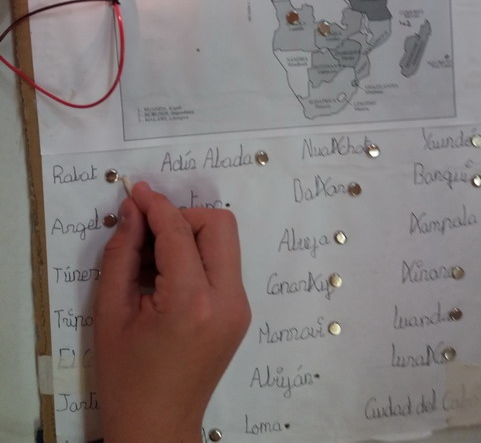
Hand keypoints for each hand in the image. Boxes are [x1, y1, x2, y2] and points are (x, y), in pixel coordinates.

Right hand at [94, 182, 250, 442]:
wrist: (157, 426)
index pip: (179, 231)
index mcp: (191, 302)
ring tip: (153, 259)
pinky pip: (223, 264)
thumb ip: (121, 253)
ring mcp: (239, 307)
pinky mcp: (240, 312)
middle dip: (182, 217)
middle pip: (218, 224)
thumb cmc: (126, 376)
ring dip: (190, 235)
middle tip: (148, 233)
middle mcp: (227, 299)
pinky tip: (168, 277)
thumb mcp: (109, 312)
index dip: (156, 205)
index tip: (136, 192)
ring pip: (224, 241)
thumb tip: (132, 209)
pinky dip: (197, 256)